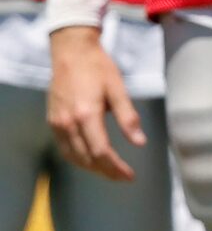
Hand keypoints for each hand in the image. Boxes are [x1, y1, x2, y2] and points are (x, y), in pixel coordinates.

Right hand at [48, 27, 141, 180]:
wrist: (71, 53)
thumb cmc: (98, 68)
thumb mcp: (118, 89)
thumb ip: (128, 117)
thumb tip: (139, 142)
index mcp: (86, 115)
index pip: (101, 151)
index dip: (115, 167)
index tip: (130, 176)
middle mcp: (68, 124)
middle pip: (86, 158)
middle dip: (105, 171)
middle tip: (123, 176)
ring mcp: (57, 124)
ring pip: (73, 157)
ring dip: (91, 167)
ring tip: (110, 171)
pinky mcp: (52, 122)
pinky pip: (64, 148)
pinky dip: (78, 158)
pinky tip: (90, 159)